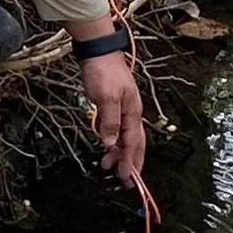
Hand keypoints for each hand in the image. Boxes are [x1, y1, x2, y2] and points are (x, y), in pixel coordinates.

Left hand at [81, 51, 145, 185]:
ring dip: (118, 153)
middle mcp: (131, 112)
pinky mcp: (113, 105)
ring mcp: (123, 109)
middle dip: (130, 162)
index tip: (128, 179)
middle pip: (134, 143)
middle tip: (125, 181)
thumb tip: (111, 143)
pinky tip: (105, 145)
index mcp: (133, 112)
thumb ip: (109, 121)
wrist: (99, 52)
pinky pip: (116, 129)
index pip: (133, 143)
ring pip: (124, 137)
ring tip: (107, 165)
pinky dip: (112, 141)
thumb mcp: (106, 98)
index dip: (131, 162)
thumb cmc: (104, 72)